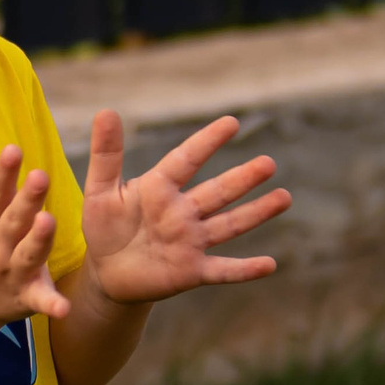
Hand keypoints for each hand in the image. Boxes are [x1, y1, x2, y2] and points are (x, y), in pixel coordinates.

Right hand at [0, 140, 73, 327]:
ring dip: (38, 240)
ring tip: (48, 221)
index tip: (14, 150)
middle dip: (26, 199)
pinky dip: (51, 305)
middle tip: (41, 176)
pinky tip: (64, 307)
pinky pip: (40, 301)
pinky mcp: (26, 297)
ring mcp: (12, 271)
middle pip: (14, 219)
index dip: (3, 171)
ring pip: (28, 254)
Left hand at [78, 112, 289, 303]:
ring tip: (284, 197)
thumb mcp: (100, 190)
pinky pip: (223, 270)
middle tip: (268, 163)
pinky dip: (245, 269)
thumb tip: (106, 111)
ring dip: (256, 213)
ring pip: (229, 224)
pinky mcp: (191, 271)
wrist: (107, 273)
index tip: (231, 122)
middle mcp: (182, 212)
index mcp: (160, 188)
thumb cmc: (105, 226)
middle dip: (243, 178)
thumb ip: (106, 154)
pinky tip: (270, 264)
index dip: (206, 142)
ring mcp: (190, 242)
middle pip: (218, 191)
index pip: (187, 160)